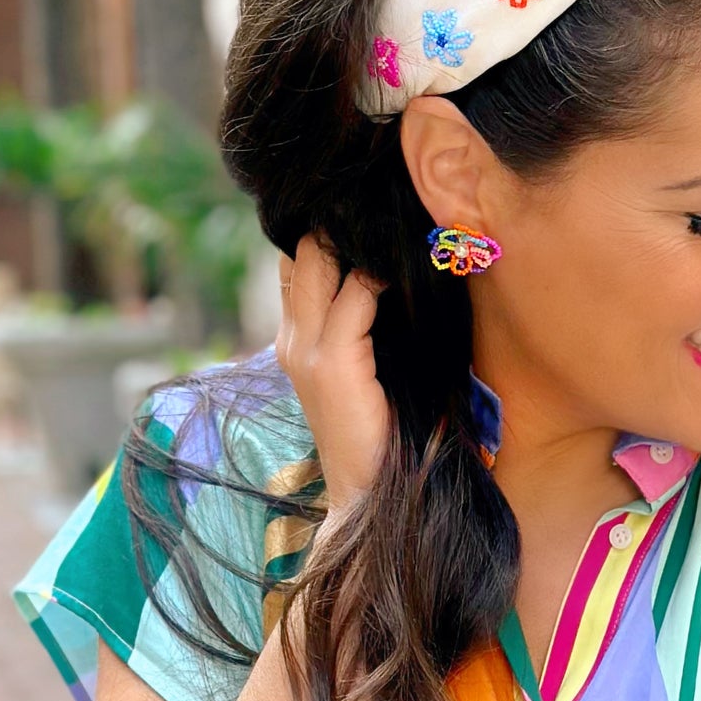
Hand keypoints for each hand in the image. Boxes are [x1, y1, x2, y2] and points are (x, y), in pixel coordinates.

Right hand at [275, 235, 388, 516]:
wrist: (367, 497)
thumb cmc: (382, 434)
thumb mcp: (370, 371)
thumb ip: (370, 329)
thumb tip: (401, 279)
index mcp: (297, 341)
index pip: (298, 264)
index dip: (326, 233)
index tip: (367, 212)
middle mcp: (292, 340)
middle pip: (302, 253)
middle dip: (338, 223)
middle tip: (384, 202)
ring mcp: (306, 352)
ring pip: (321, 263)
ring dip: (360, 239)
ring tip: (397, 220)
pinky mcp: (333, 364)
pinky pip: (356, 295)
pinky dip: (381, 275)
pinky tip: (407, 266)